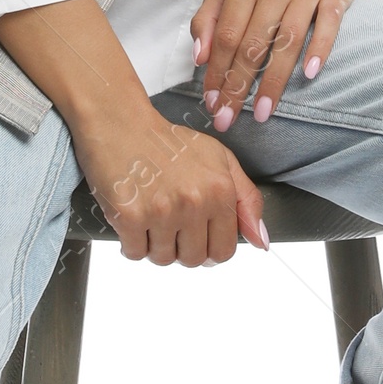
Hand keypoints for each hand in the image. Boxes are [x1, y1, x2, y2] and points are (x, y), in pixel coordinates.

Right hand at [75, 100, 266, 265]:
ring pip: (163, 259)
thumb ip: (247, 200)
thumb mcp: (220, 160)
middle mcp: (193, 202)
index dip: (210, 249)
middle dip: (182, 249)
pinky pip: (134, 253)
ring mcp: (160, 211)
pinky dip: (132, 244)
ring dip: (156, 246)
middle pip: (193, 260)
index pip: (224, 251)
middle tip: (171, 225)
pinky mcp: (129, 216)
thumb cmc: (168, 142)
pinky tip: (133, 221)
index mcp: (220, 190)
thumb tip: (261, 243)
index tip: (197, 238)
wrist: (121, 123)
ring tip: (151, 218)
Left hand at [191, 0, 382, 130]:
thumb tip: (198, 56)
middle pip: (251, 42)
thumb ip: (210, 14)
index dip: (216, 70)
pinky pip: (327, 25)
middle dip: (237, 85)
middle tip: (228, 118)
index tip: (211, 102)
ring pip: (286, 40)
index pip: (225, 33)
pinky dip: (318, 49)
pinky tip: (309, 75)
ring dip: (273, 81)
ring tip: (262, 113)